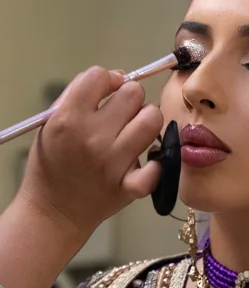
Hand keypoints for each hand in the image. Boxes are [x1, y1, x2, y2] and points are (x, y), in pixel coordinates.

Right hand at [16, 66, 163, 240]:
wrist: (54, 211)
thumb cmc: (53, 163)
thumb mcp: (51, 122)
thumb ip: (79, 95)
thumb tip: (117, 78)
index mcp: (68, 118)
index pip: (99, 76)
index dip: (106, 81)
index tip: (106, 94)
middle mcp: (93, 137)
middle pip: (133, 94)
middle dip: (129, 100)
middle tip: (121, 116)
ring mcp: (114, 162)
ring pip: (152, 119)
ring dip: (146, 122)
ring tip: (135, 134)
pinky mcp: (130, 186)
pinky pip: (158, 167)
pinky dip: (157, 165)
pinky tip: (148, 163)